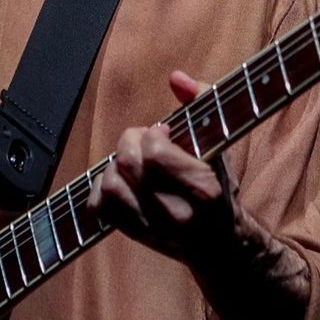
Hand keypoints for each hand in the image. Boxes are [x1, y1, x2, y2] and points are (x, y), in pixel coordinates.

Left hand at [87, 70, 244, 266]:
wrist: (220, 242)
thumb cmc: (219, 186)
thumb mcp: (220, 144)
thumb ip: (203, 102)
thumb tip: (176, 77)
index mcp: (202, 188)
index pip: (155, 151)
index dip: (153, 134)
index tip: (164, 134)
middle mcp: (177, 213)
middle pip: (127, 164)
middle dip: (130, 143)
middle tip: (143, 143)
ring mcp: (153, 228)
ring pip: (110, 185)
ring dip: (115, 166)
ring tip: (133, 163)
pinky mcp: (134, 235)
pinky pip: (99, 207)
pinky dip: (101, 189)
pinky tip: (119, 181)